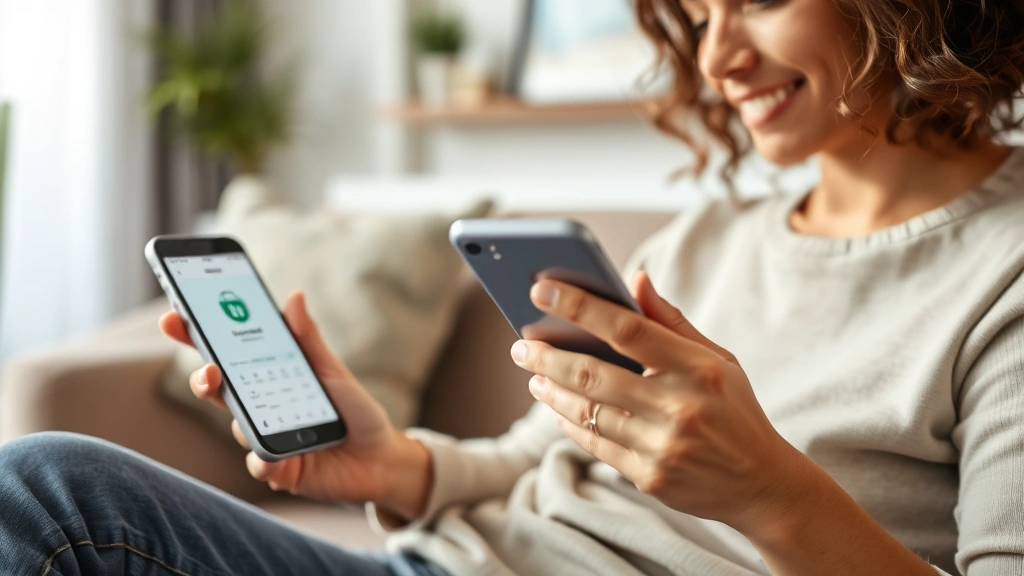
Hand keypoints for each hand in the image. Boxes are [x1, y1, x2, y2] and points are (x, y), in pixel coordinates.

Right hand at [159, 291, 430, 518]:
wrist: (383, 458)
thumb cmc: (354, 410)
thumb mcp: (332, 371)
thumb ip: (308, 340)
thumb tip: (293, 295)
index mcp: (266, 379)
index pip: (223, 356)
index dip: (194, 337)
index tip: (173, 316)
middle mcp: (259, 410)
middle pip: (219, 392)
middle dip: (204, 379)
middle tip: (208, 370)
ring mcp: (266, 441)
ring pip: (239, 428)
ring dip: (240, 420)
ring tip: (250, 413)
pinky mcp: (281, 471)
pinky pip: (262, 466)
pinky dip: (264, 461)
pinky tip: (270, 457)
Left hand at [511, 271, 810, 535]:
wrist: (762, 483)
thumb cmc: (734, 411)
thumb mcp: (717, 360)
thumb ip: (671, 321)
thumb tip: (634, 279)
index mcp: (697, 368)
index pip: (627, 328)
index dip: (580, 307)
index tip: (543, 291)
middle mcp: (679, 407)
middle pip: (593, 374)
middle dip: (547, 355)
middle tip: (521, 344)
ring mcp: (662, 446)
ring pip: (586, 412)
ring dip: (551, 390)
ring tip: (534, 374)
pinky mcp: (649, 477)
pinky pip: (595, 445)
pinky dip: (569, 424)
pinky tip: (556, 408)